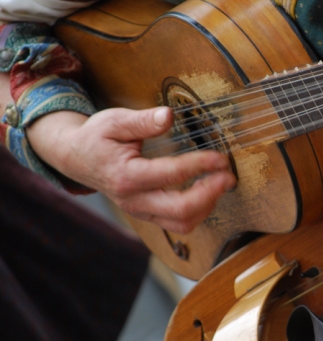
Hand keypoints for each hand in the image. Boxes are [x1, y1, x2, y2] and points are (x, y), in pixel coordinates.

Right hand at [27, 107, 236, 233]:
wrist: (76, 158)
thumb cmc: (97, 137)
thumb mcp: (114, 121)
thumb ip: (143, 121)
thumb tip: (168, 115)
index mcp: (126, 176)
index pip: (171, 175)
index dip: (200, 166)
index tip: (220, 157)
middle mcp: (134, 200)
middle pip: (180, 210)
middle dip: (210, 194)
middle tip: (228, 177)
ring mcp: (141, 211)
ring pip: (182, 223)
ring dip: (208, 206)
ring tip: (221, 183)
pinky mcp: (148, 215)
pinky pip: (178, 224)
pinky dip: (199, 212)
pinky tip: (208, 192)